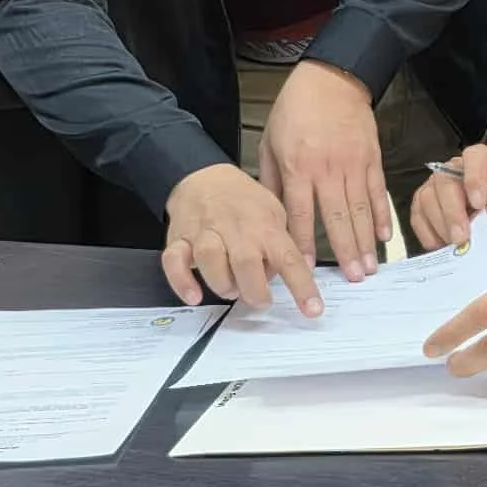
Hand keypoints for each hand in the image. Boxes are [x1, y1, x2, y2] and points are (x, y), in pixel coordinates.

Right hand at [162, 163, 323, 315]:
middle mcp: (236, 229)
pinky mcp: (179, 239)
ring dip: (223, 285)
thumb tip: (295, 277)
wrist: (205, 177)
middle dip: (254, 291)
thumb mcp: (276, 214)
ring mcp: (205, 232)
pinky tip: (194, 295)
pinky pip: (174, 262)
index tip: (313, 310)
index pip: (288, 258)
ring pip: (210, 261)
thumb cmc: (244, 202)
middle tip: (259, 299)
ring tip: (232, 290)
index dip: (302, 286)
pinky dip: (182, 282)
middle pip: (246, 263)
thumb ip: (282, 245)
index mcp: (265, 226)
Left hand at [259, 59, 389, 281]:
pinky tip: (384, 236)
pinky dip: (382, 215)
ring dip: (365, 241)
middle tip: (353, 279)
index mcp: (298, 166)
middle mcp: (327, 168)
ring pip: (360, 209)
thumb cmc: (295, 110)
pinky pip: (377, 191)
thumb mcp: (270, 142)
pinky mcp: (372, 157)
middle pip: (336, 217)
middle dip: (345, 251)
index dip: (303, 243)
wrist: (331, 79)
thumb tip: (271, 217)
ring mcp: (353, 163)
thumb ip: (272, 181)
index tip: (306, 270)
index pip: (299, 213)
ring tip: (370, 268)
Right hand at [411, 142, 486, 258]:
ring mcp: (437, 186)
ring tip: (455, 246)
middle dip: (452, 212)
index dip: (474, 177)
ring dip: (440, 225)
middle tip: (461, 238)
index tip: (479, 204)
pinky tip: (441, 247)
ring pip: (427, 198)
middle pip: (445, 180)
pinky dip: (427, 234)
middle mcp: (457, 168)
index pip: (475, 157)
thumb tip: (481, 224)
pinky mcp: (423, 206)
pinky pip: (417, 216)